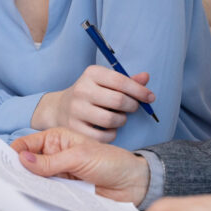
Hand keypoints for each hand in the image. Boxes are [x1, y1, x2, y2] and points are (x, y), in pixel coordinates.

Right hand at [12, 127, 150, 204]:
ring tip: (19, 194)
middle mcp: (55, 158)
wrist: (134, 185)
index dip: (12, 152)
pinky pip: (47, 197)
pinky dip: (42, 200)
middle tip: (7, 181)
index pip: (26, 144)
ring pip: (36, 183)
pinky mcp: (64, 194)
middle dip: (17, 172)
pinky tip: (37, 204)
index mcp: (57, 140)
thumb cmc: (113, 162)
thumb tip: (23, 160)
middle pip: (27, 165)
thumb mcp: (81, 157)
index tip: (1, 163)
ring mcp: (59, 177)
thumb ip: (51, 161)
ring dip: (29, 188)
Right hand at [31, 66, 153, 142]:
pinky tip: (109, 129)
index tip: (150, 97)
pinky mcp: (74, 128)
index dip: (139, 90)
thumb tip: (146, 77)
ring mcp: (76, 109)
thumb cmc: (90, 94)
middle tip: (132, 108)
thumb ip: (126, 81)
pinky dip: (112, 134)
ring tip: (118, 118)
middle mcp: (82, 89)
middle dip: (132, 106)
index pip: (121, 80)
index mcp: (92, 73)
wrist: (59, 108)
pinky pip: (103, 136)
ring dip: (122, 121)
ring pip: (112, 120)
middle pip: (118, 100)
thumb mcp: (105, 82)